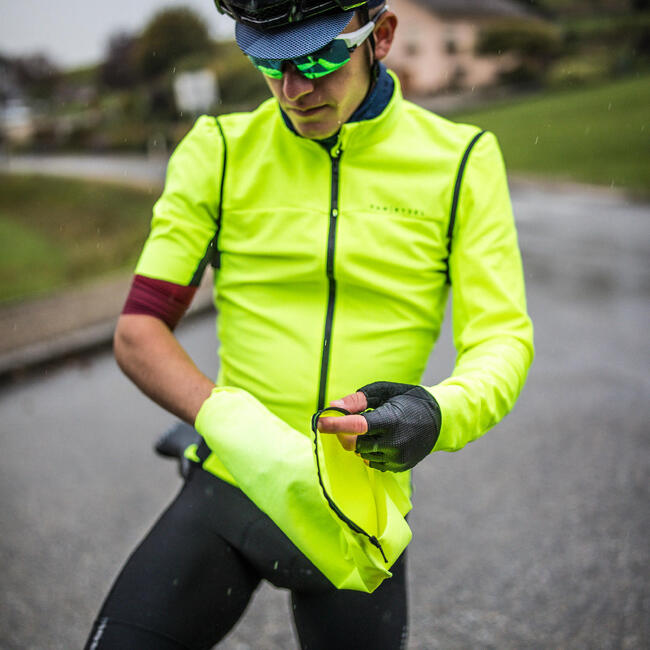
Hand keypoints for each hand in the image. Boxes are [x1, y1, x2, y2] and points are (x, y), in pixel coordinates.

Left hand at [316, 381, 440, 471]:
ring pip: (362, 454)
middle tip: (351, 421)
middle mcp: (395, 442)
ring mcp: (398, 458)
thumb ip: (358, 400)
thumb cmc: (407, 400)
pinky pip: (373, 463)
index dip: (336, 424)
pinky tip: (382, 440)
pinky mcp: (399, 467)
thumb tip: (333, 406)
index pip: (358, 425)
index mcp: (392, 420)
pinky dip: (370, 452)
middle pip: (355, 444)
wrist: (439, 420)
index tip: (319, 422)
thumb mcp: (384, 392)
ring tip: (377, 428)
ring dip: (360, 442)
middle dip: (348, 433)